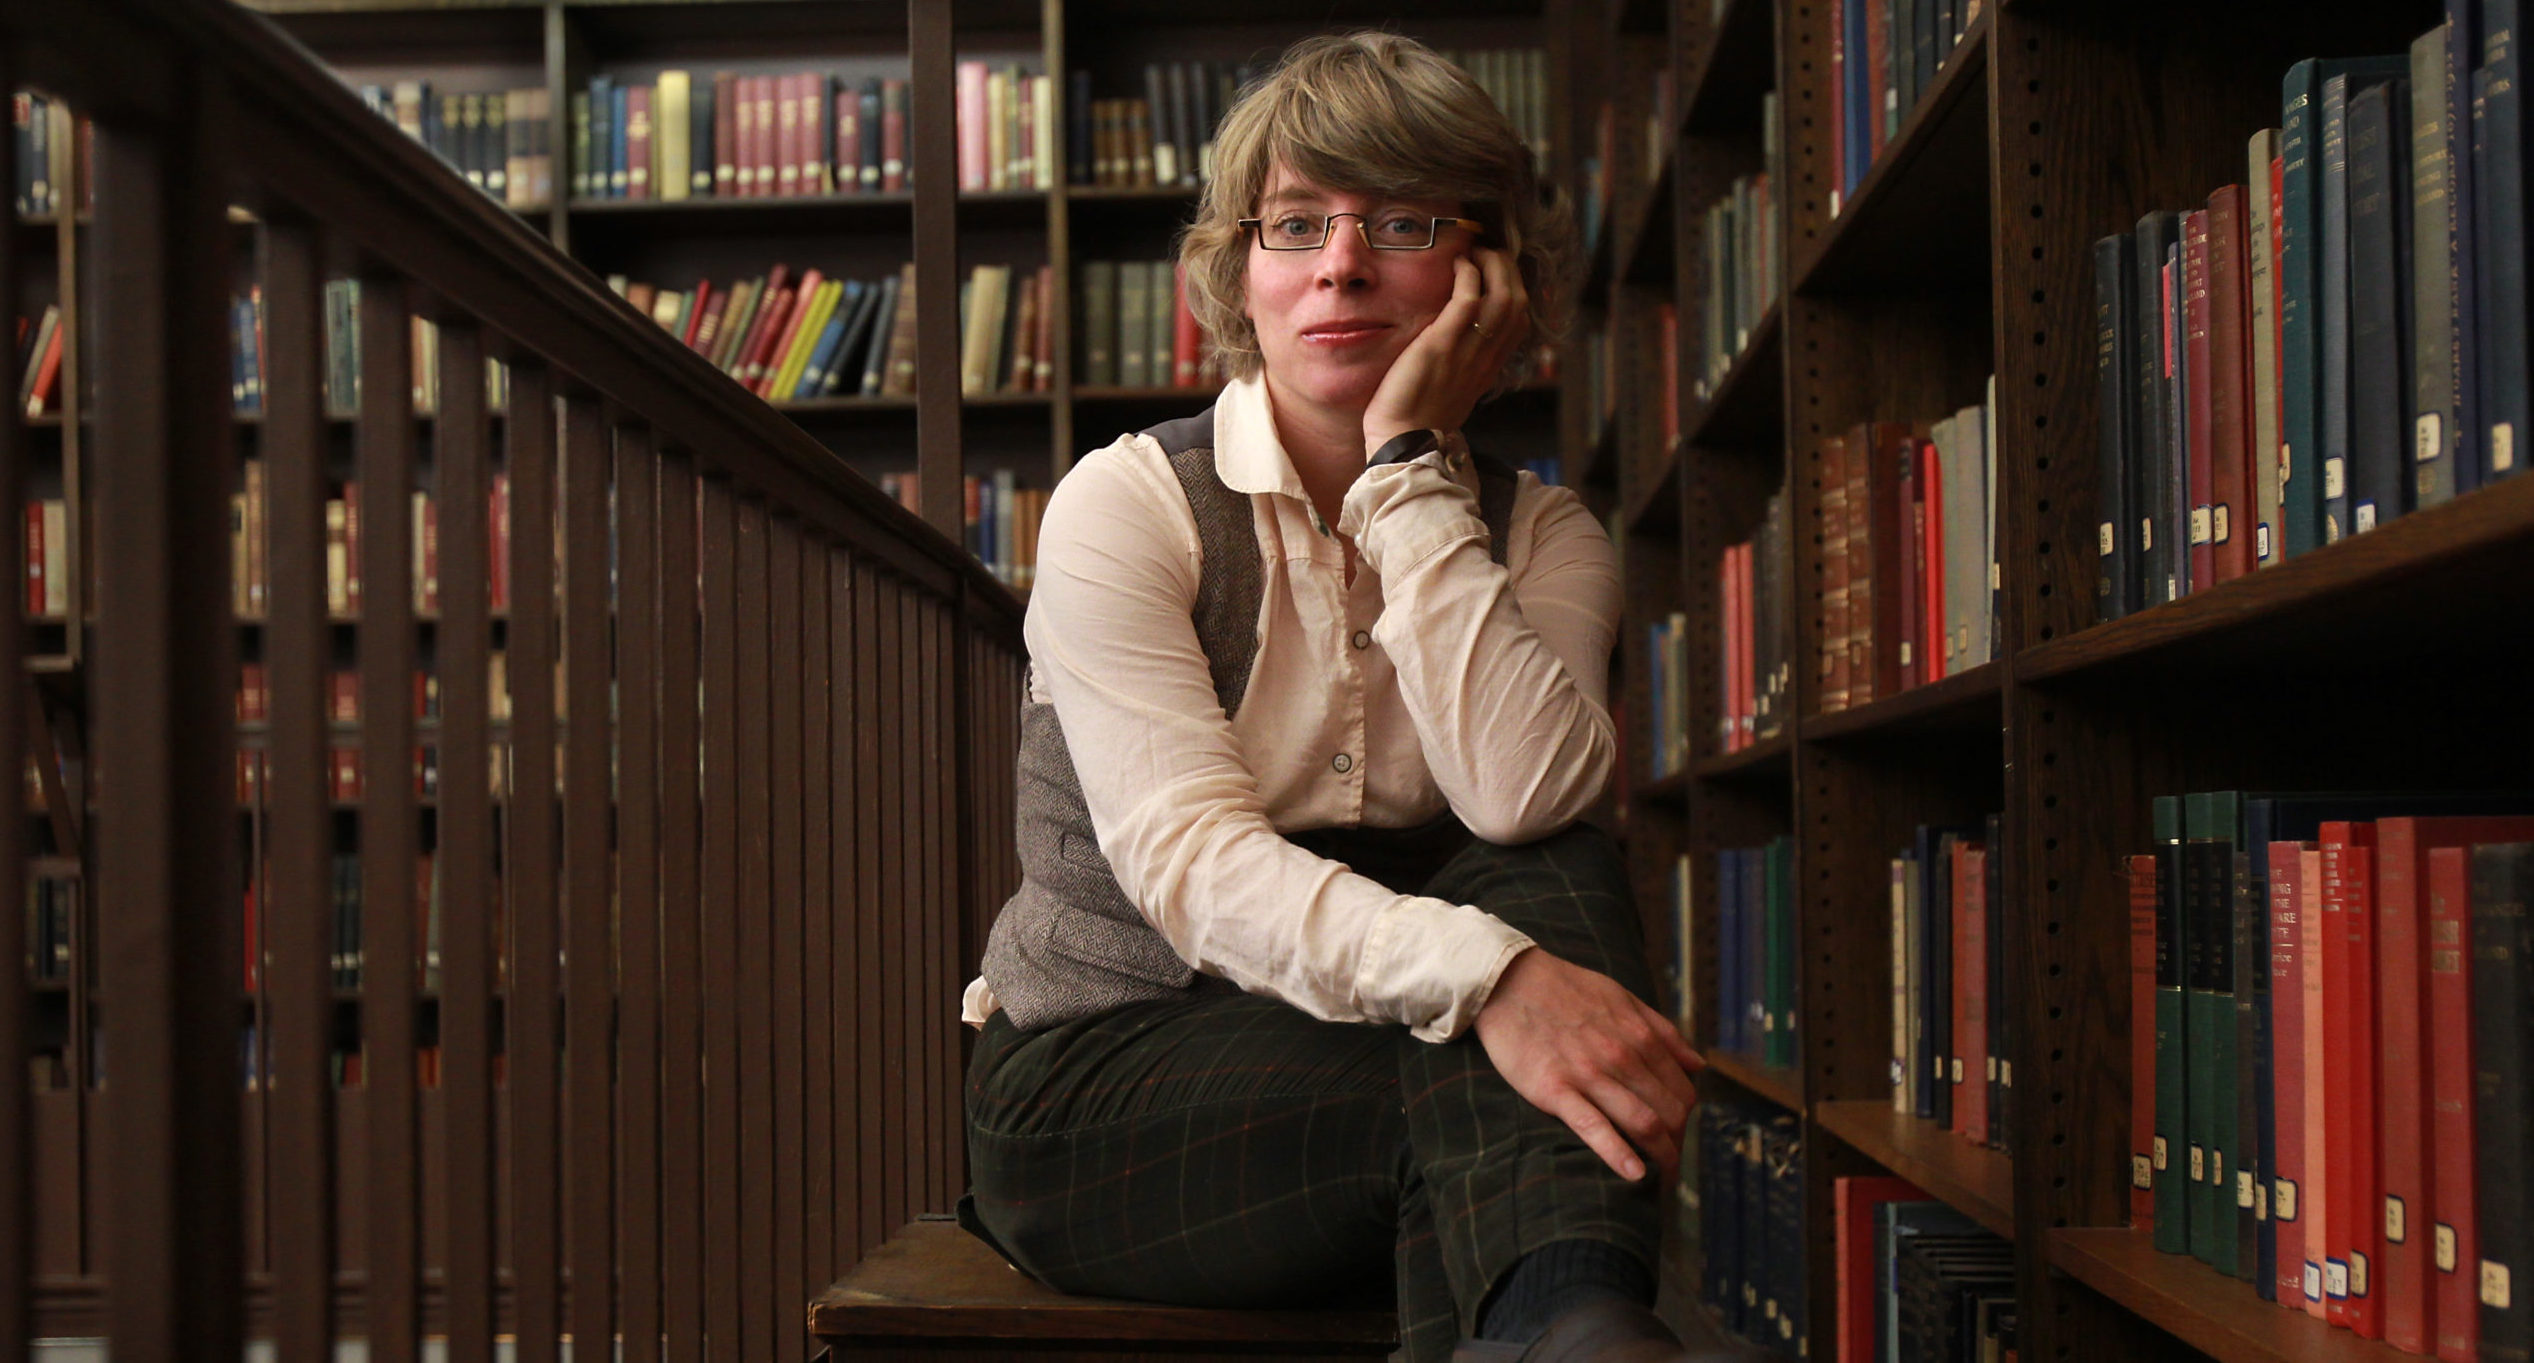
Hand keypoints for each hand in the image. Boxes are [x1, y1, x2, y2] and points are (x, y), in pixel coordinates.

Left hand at [1360, 246, 1529, 456]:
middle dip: (1508, 269)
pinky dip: (1469, 275)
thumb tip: (1454, 341)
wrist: (1404, 442)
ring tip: (1475, 252)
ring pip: (1504, 296)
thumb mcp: (1451, 388)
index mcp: (1490, 367)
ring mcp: (1469, 351)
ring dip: (1493, 265)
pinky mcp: (1444, 345)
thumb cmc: (1418, 418)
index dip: (1515, 288)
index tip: (1497, 272)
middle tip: (1488, 252)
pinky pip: (1470, 299)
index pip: (1520, 320)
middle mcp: (1487, 358)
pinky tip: (1458, 265)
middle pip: (1519, 301)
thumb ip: (1460, 363)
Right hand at [1472, 947, 1704, 1182]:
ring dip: (1660, 1157)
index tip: (1677, 1137)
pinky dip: (1618, 1155)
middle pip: (1670, 1114)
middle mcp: (1623, 1057)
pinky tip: (1634, 1175)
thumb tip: (1699, 1065)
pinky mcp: (1554, 1089)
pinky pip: (1593, 1128)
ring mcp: (1589, 1074)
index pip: (1683, 1092)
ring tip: (1660, 1179)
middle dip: (1676, 1145)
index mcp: (1641, 1036)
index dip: (1686, 1121)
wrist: (1509, 981)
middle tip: (1666, 1163)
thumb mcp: (1624, 998)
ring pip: (1643, 1124)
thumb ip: (1664, 1031)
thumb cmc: (1567, 989)